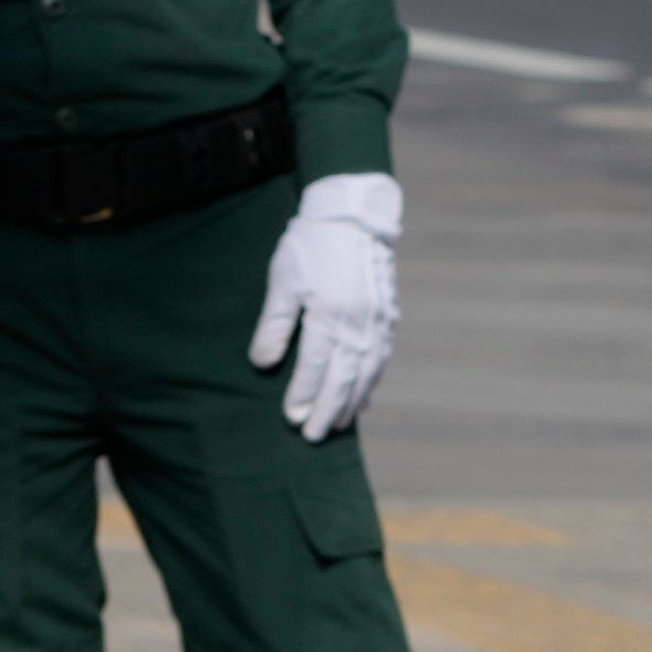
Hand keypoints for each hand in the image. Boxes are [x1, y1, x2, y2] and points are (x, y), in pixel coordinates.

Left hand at [246, 173, 402, 440]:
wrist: (354, 216)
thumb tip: (264, 365)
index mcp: (330, 312)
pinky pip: (380, 357)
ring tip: (338, 424)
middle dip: (329, 409)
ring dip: (352, 401)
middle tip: (314, 435)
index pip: (316, 365)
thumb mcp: (283, 281)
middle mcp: (359, 321)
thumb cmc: (310, 246)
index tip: (292, 417)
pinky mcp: (387, 315)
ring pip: (367, 372)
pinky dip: (370, 381)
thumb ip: (275, 325)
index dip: (304, 394)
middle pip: (344, 376)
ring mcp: (377, 320)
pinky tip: (362, 396)